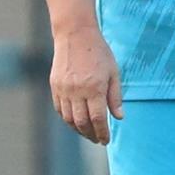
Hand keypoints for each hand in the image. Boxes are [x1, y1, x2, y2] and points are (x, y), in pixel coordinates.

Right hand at [50, 26, 122, 144]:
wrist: (75, 34)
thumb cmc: (98, 53)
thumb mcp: (113, 72)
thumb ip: (115, 96)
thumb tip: (119, 117)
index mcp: (94, 88)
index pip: (98, 119)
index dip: (102, 132)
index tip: (106, 140)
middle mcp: (77, 91)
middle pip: (82, 122)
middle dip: (91, 135)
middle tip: (97, 140)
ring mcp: (64, 89)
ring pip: (69, 119)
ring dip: (78, 130)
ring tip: (87, 133)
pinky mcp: (55, 86)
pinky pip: (60, 109)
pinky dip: (67, 119)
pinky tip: (76, 121)